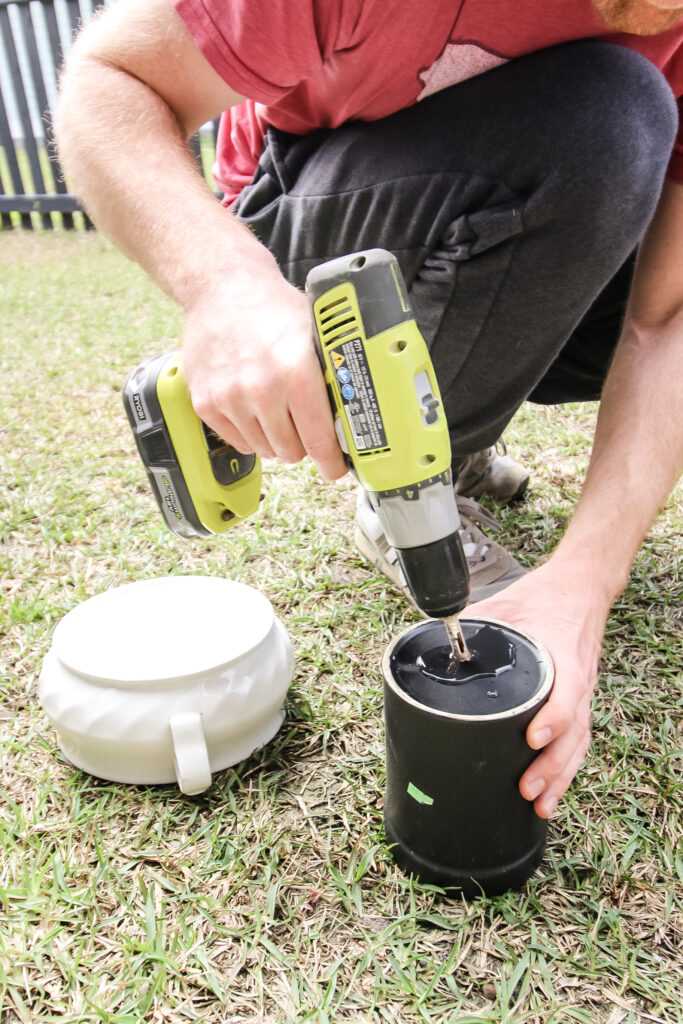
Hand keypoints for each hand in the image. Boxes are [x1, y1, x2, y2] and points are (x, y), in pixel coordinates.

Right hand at [181, 260, 346, 480]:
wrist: (221, 287)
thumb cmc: (272, 308)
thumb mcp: (314, 333)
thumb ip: (331, 374)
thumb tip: (356, 413)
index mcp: (296, 373)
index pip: (319, 440)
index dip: (331, 461)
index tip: (335, 468)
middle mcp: (261, 390)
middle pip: (292, 451)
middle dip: (303, 445)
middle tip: (305, 427)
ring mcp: (230, 399)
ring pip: (265, 450)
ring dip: (276, 439)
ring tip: (277, 411)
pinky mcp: (206, 403)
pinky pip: (238, 442)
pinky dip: (250, 433)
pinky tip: (254, 409)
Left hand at [464, 558, 609, 817]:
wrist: (579, 589)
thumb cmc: (540, 598)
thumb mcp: (504, 605)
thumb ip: (471, 626)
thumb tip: (429, 646)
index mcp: (563, 655)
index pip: (567, 692)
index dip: (553, 718)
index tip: (532, 738)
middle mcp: (578, 680)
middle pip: (574, 732)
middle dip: (551, 765)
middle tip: (526, 788)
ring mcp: (583, 695)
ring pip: (578, 744)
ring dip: (560, 777)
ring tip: (539, 805)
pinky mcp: (580, 704)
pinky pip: (578, 743)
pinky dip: (565, 772)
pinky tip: (549, 797)